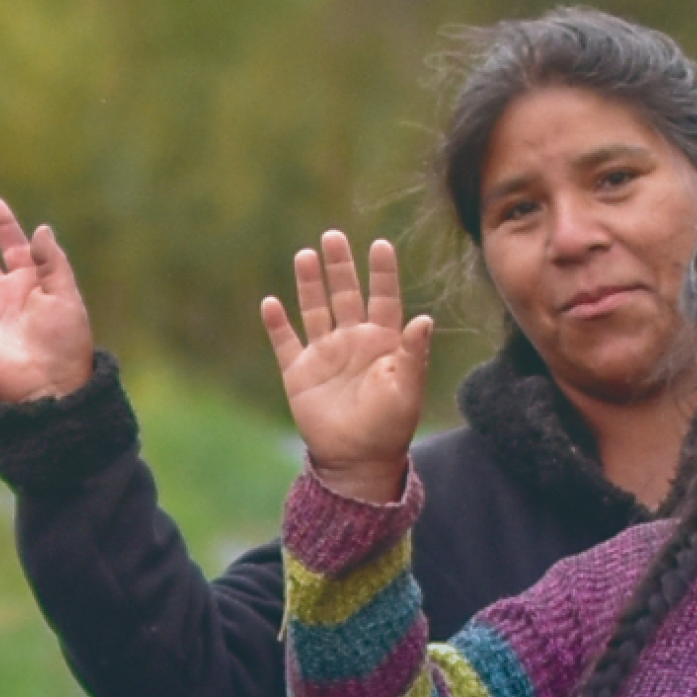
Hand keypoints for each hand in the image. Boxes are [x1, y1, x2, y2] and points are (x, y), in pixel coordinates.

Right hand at [262, 232, 436, 504]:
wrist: (357, 461)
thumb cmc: (390, 426)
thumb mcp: (407, 388)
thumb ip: (413, 353)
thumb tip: (425, 319)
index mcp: (383, 341)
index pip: (384, 298)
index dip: (382, 272)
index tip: (380, 244)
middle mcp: (353, 340)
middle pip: (345, 294)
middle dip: (339, 266)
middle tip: (332, 235)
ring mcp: (325, 354)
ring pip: (315, 309)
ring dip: (310, 283)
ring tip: (305, 255)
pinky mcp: (299, 372)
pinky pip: (285, 341)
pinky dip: (277, 323)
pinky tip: (270, 303)